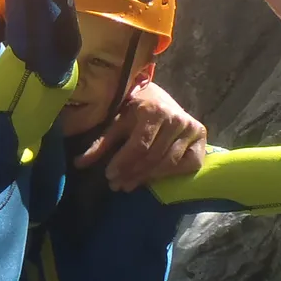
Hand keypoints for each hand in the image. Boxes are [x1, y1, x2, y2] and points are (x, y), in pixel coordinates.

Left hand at [76, 79, 207, 189]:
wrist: (158, 95)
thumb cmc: (133, 108)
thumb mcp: (116, 121)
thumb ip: (101, 142)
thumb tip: (79, 164)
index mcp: (153, 110)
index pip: (139, 145)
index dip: (124, 162)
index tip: (109, 175)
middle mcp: (176, 118)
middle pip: (153, 157)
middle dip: (132, 173)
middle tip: (116, 185)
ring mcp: (192, 128)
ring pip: (168, 163)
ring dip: (147, 177)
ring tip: (128, 185)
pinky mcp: (201, 138)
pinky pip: (186, 164)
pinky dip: (169, 174)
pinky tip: (152, 179)